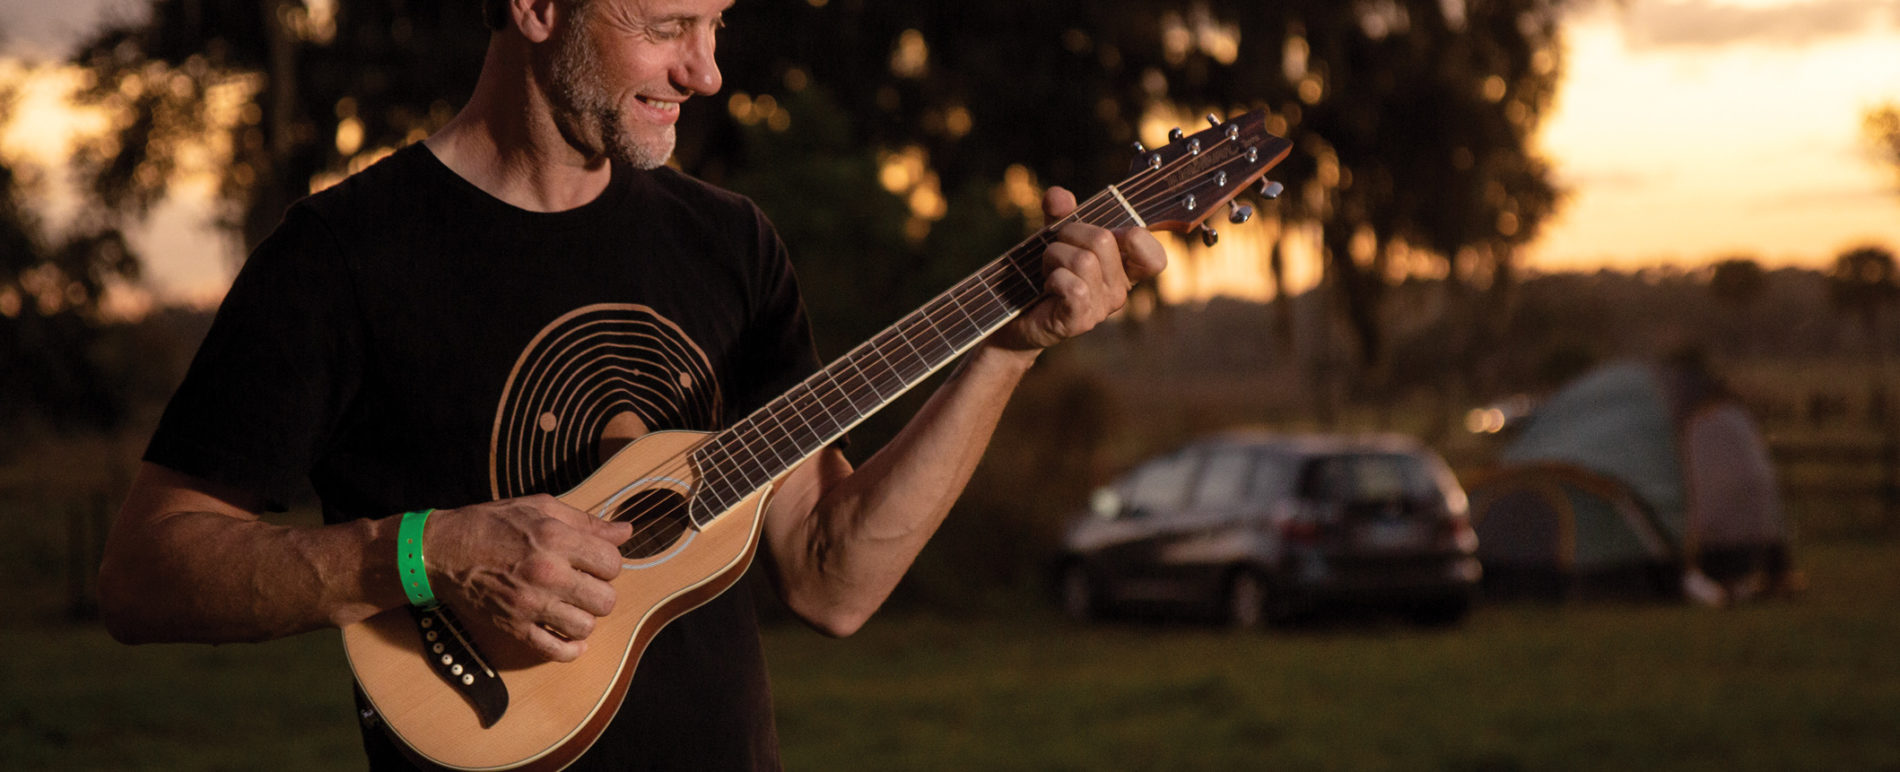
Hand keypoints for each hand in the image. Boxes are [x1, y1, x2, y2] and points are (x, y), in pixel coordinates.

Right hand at [423, 495, 633, 661]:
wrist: (441, 550)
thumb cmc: (491, 524)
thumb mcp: (540, 507)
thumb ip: (587, 522)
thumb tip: (626, 531)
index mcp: (557, 539)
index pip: (612, 563)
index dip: (608, 564)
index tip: (595, 563)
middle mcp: (547, 574)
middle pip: (605, 599)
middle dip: (601, 593)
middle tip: (585, 586)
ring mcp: (530, 604)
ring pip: (585, 627)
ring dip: (585, 619)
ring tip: (573, 607)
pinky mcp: (514, 627)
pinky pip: (554, 651)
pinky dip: (569, 650)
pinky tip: (570, 639)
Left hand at [991, 186, 1167, 351]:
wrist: (1015, 315)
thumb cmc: (1040, 274)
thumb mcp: (1053, 234)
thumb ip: (1059, 211)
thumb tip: (1059, 196)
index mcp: (1122, 269)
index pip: (1154, 256)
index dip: (1136, 237)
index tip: (1107, 232)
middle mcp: (1118, 290)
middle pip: (1104, 239)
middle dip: (1069, 233)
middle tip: (1055, 250)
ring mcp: (1101, 308)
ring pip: (1084, 260)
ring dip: (1053, 256)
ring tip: (1046, 270)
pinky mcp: (1080, 320)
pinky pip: (1073, 286)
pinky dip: (1052, 277)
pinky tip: (1046, 286)